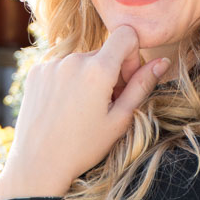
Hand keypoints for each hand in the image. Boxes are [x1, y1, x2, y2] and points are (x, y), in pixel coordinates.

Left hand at [0, 27, 169, 199]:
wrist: (38, 164)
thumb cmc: (83, 147)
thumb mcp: (119, 119)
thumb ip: (141, 86)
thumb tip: (162, 61)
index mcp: (97, 70)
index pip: (125, 35)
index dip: (132, 56)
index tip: (125, 81)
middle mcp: (72, 60)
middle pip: (104, 51)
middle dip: (111, 72)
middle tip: (105, 105)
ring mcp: (51, 64)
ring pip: (82, 60)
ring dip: (89, 77)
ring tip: (83, 109)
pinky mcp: (36, 72)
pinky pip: (61, 66)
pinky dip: (69, 80)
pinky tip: (64, 107)